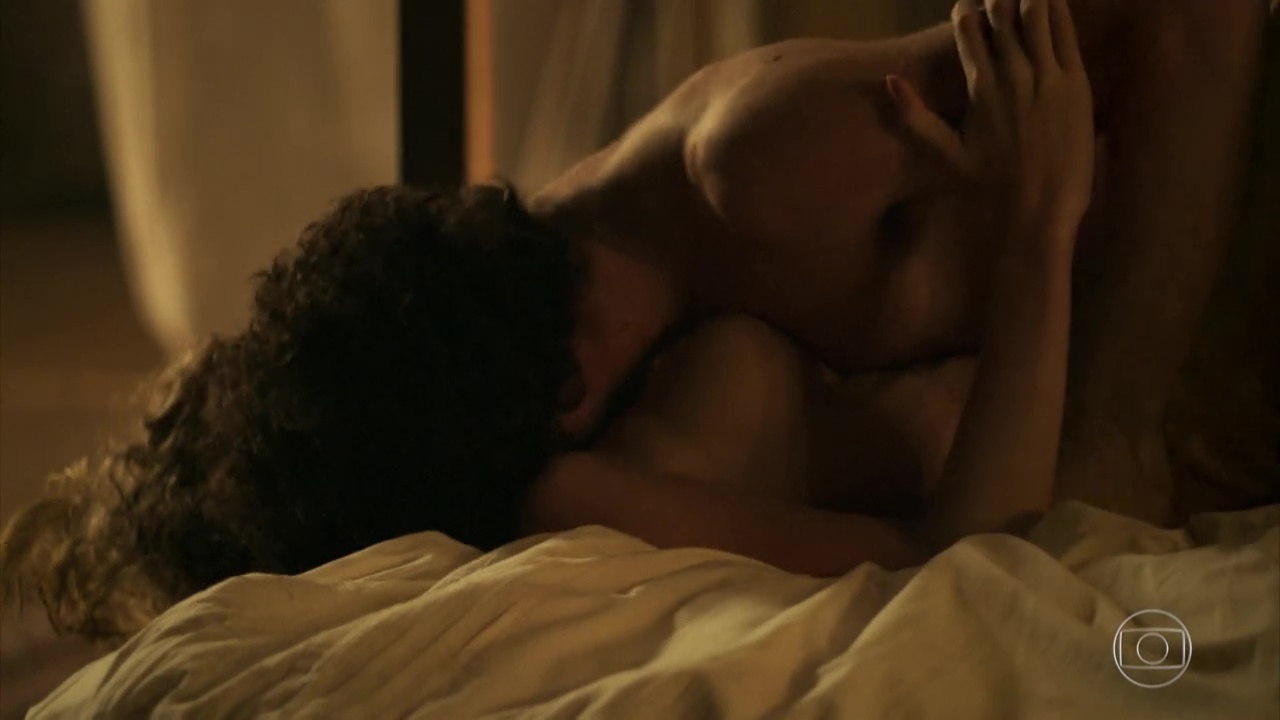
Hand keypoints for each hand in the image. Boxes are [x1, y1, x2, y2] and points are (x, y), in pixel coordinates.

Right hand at [888, 0, 1094, 230]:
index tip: (966, 8)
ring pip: (1036, 16)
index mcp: (979, 88)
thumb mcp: (944, 152)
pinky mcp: (1076, 83)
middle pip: (1002, 17)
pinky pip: (1066, 34)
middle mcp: (1012, 74)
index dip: (965, 13)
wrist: (1039, 208)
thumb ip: (914, 116)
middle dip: (997, 1)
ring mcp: (1047, 76)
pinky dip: (1058, 11)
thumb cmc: (989, 185)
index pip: (968, 32)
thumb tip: (890, 80)